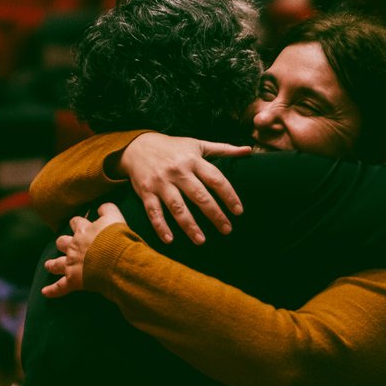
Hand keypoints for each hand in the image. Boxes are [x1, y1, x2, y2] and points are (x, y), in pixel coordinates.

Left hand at [41, 203, 126, 297]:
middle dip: (62, 243)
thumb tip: (100, 206)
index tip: (79, 223)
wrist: (116, 259)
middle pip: (62, 242)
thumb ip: (107, 209)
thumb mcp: (115, 217)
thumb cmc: (117, 238)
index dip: (77, 223)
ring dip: (52, 265)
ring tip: (48, 265)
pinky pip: (59, 287)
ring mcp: (72, 263)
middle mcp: (74, 246)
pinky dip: (52, 290)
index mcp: (83, 231)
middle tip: (64, 245)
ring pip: (56, 263)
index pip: (76, 222)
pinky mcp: (73, 280)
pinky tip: (44, 292)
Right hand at [119, 133, 249, 244]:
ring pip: (177, 207)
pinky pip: (153, 211)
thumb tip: (248, 150)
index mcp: (193, 160)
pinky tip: (170, 240)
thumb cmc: (173, 147)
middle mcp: (177, 171)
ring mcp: (161, 182)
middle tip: (227, 230)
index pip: (215, 179)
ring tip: (201, 241)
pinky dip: (160, 226)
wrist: (137, 146)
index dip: (229, 195)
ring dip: (189, 225)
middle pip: (199, 195)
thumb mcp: (197, 144)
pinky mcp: (146, 192)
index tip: (238, 211)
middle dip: (214, 214)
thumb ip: (223, 149)